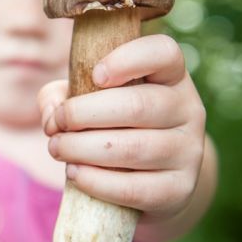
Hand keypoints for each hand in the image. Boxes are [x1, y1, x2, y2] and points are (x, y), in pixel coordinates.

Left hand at [38, 34, 206, 223]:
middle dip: (81, 115)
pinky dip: (96, 181)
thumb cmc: (109, 125)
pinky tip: (74, 174)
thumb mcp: (86, 98)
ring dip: (81, 149)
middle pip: (137, 105)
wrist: (149, 177)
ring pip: (132, 148)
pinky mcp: (179, 189)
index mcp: (169, 76)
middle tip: (56, 125)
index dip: (127, 60)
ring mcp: (189, 151)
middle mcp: (187, 109)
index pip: (163, 52)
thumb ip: (60, 95)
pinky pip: (134, 188)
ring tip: (57, 149)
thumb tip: (52, 117)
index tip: (95, 74)